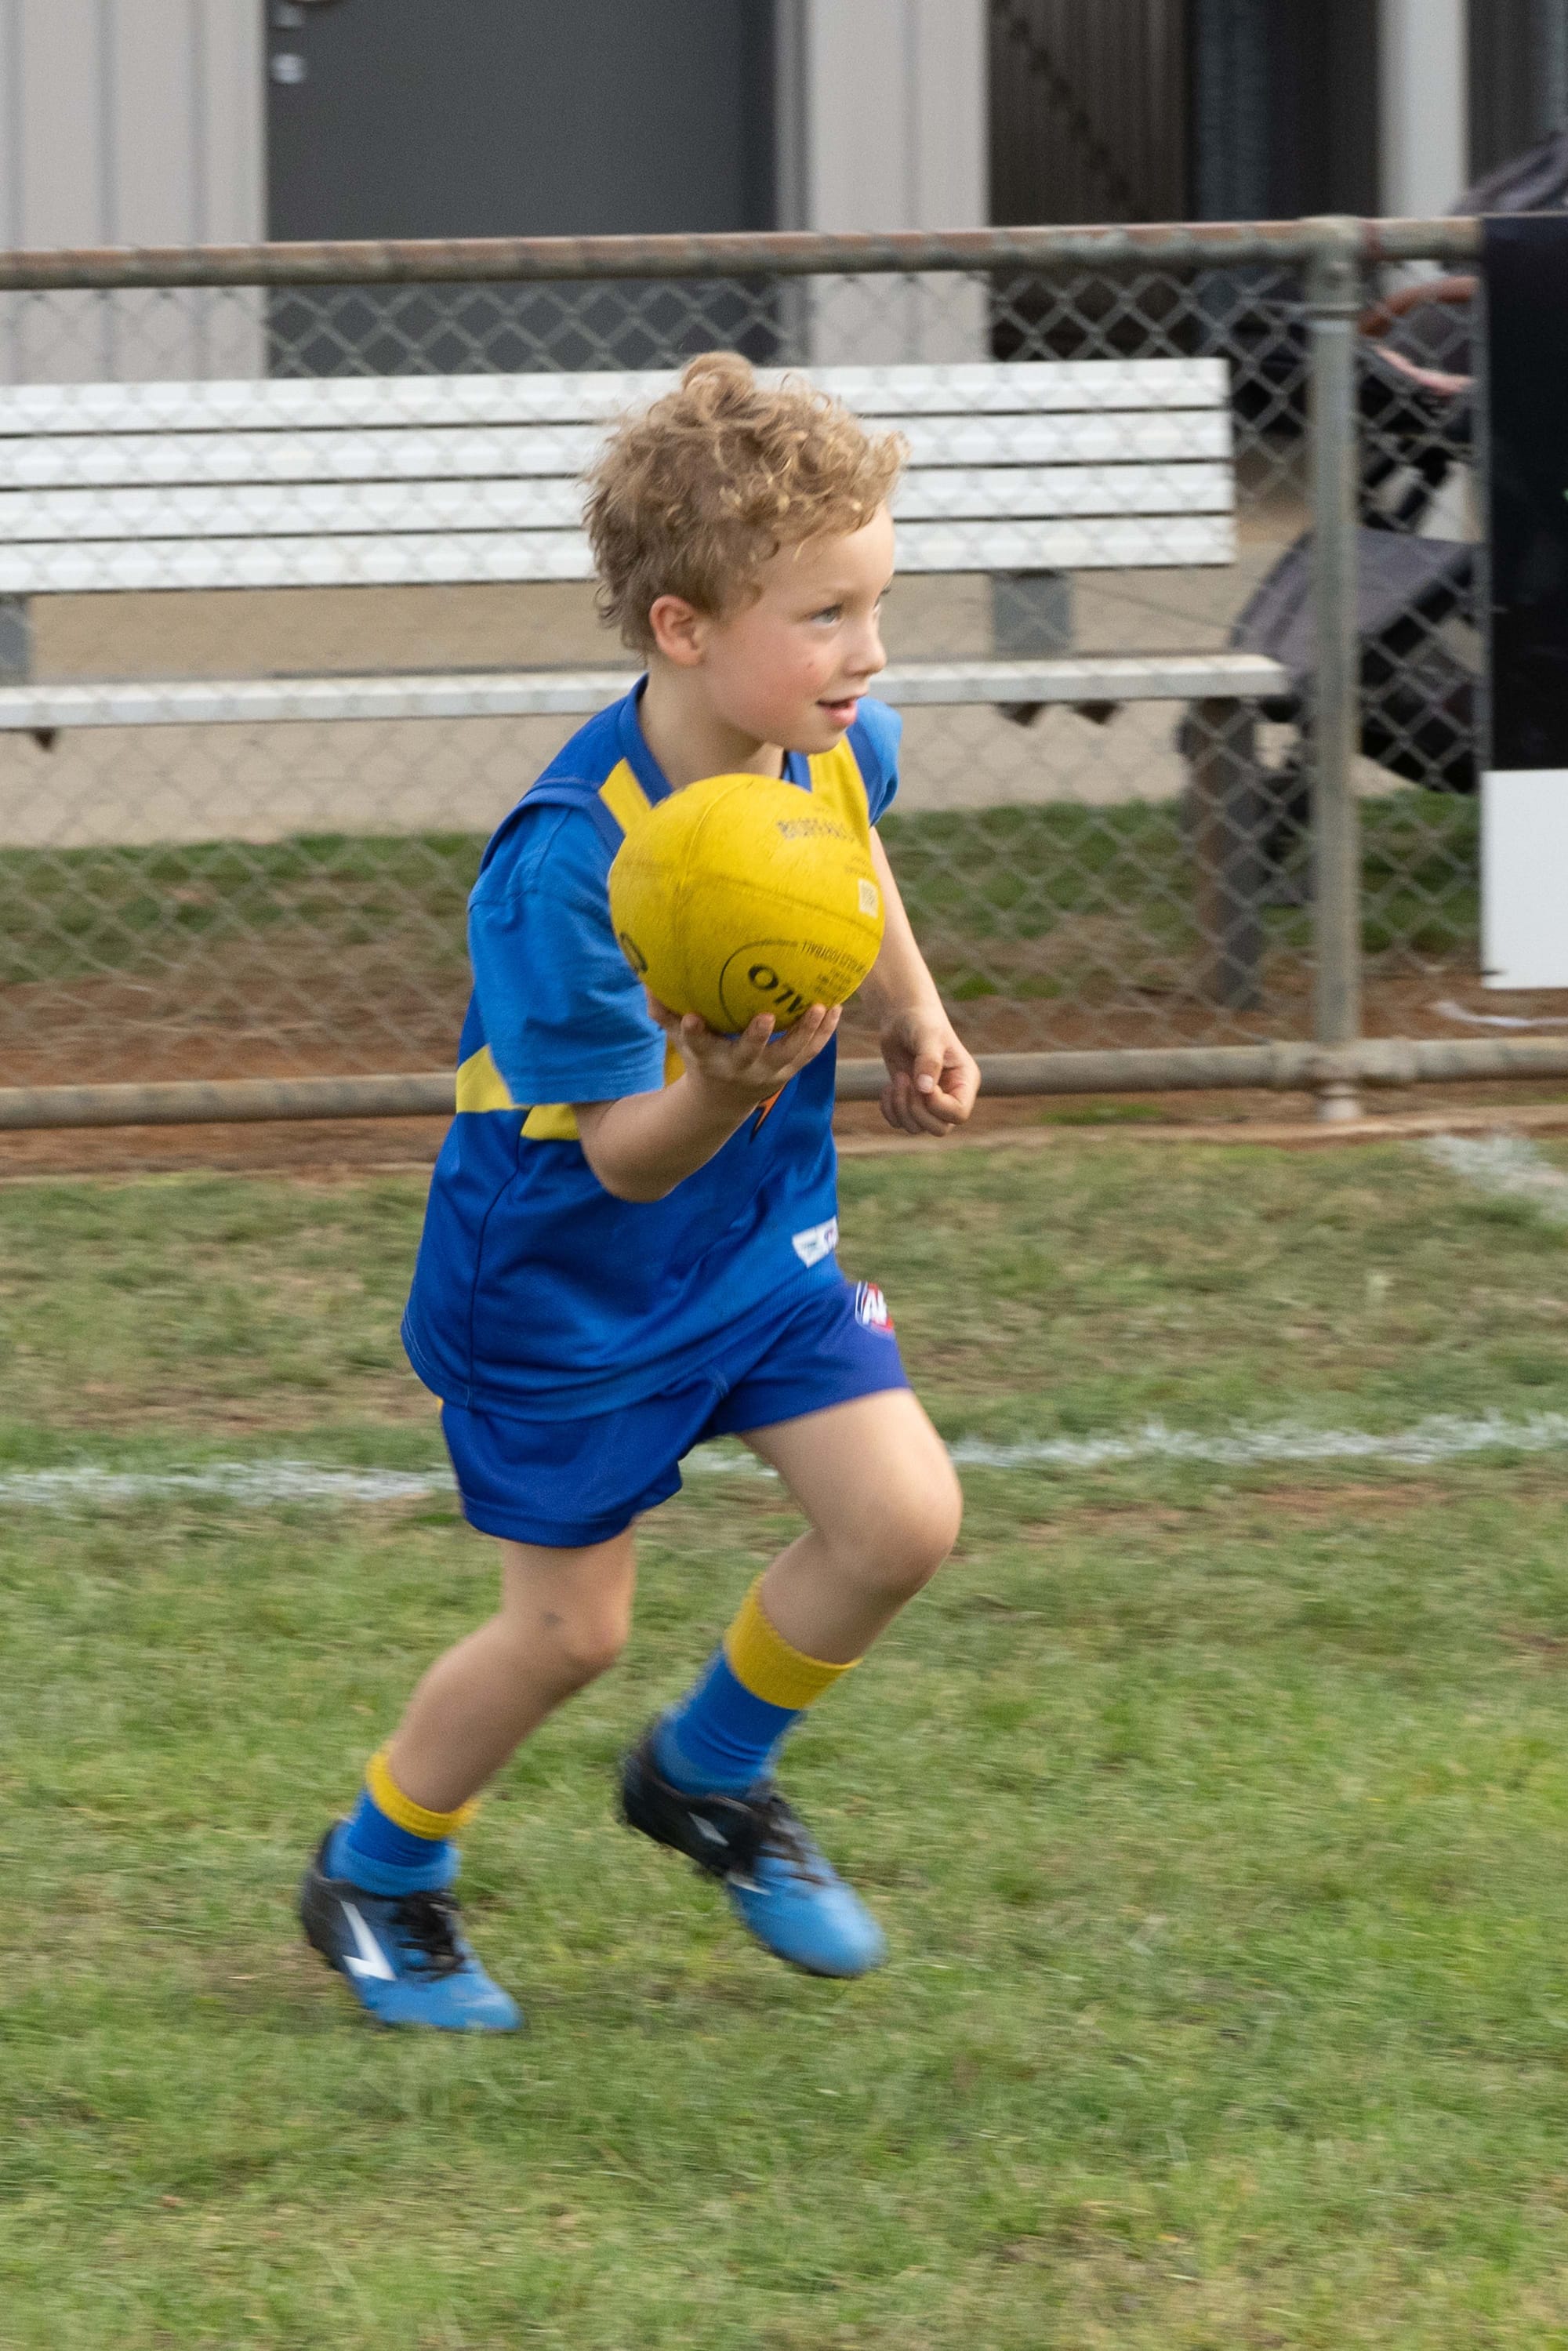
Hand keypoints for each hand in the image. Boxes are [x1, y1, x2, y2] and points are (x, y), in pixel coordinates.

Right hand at [647, 995, 841, 1108]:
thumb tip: (646, 976)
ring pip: (790, 1054)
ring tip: (821, 1006)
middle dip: (757, 1037)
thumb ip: (663, 1012)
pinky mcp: (788, 1072)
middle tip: (767, 1016)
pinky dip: (824, 1033)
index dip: (692, 1033)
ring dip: (806, 1032)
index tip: (690, 1019)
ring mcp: (768, 1072)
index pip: (696, 1046)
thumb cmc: (700, 1058)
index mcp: (708, 1059)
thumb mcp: (677, 1041)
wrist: (723, 1103)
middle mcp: (739, 1068)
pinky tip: (836, 1006)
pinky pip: (809, 1053)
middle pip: (750, 1054)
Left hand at [878, 1005, 979, 1135]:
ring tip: (898, 1079)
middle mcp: (951, 1096)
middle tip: (906, 1081)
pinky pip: (900, 1124)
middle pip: (939, 1128)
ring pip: (917, 1128)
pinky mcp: (911, 1101)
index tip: (921, 1084)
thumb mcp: (927, 1037)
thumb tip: (924, 1090)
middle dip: (916, 1110)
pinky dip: (890, 1111)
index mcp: (965, 1081)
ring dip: (901, 1107)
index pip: (959, 1113)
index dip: (937, 1106)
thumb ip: (928, 1062)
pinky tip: (888, 1087)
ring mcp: (930, 1102)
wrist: (902, 1018)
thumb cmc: (921, 1022)